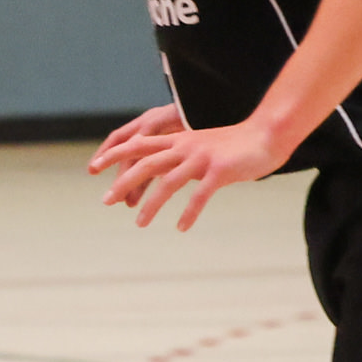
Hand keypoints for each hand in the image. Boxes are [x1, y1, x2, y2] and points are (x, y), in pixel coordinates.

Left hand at [88, 108, 283, 229]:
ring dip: (152, 204)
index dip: (114, 155)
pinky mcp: (221, 170)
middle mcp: (186, 147)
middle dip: (123, 182)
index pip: (138, 145)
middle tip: (105, 200)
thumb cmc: (233, 145)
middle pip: (145, 163)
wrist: (268, 134)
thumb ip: (178, 158)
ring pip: (168, 182)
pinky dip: (189, 212)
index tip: (93, 167)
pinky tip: (181, 227)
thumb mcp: (199, 147)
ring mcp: (202, 158)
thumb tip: (158, 175)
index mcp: (178, 140)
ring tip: (139, 223)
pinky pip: (200, 195)